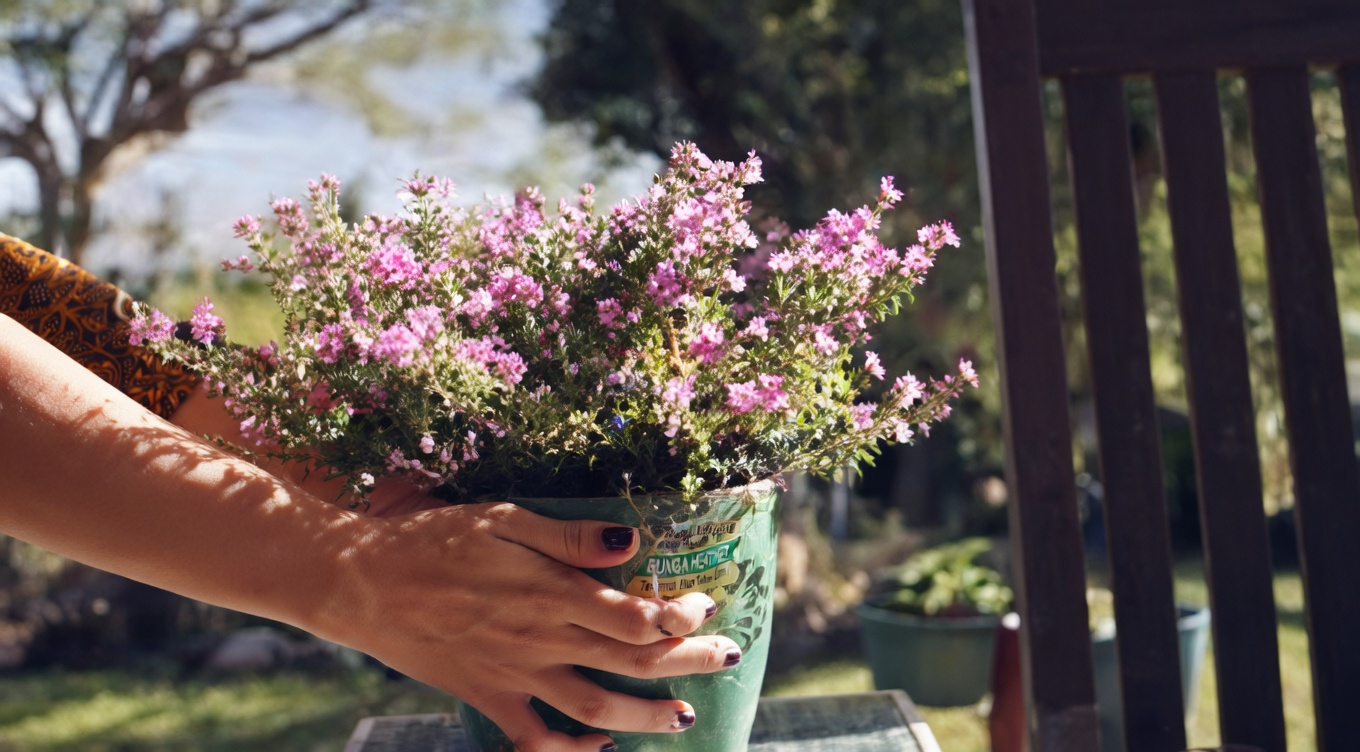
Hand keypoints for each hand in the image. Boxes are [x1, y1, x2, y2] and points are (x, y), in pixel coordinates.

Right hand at [317, 503, 741, 751]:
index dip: (679, 616)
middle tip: (729, 658)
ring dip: (645, 716)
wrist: (362, 583)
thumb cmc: (433, 540)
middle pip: (630, 660)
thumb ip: (569, 536)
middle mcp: (540, 639)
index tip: (705, 604)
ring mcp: (514, 674)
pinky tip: (597, 746)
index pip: (634, 615)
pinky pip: (534, 737)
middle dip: (688, 662)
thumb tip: (631, 540)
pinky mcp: (486, 695)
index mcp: (549, 592)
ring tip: (684, 718)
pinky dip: (568, 750)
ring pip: (594, 706)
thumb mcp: (502, 519)